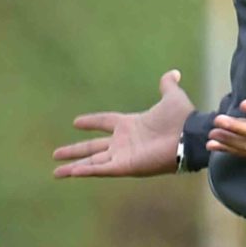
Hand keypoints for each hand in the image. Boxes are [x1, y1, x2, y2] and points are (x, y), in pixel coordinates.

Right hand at [52, 69, 194, 177]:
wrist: (189, 136)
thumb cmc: (181, 119)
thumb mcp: (172, 97)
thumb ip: (168, 86)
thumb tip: (173, 73)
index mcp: (131, 124)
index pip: (105, 122)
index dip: (91, 122)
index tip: (76, 122)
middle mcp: (124, 142)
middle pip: (93, 147)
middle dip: (74, 150)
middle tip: (56, 154)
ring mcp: (123, 155)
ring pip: (93, 162)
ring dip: (74, 166)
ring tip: (56, 171)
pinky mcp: (126, 166)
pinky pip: (101, 169)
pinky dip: (87, 171)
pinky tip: (71, 173)